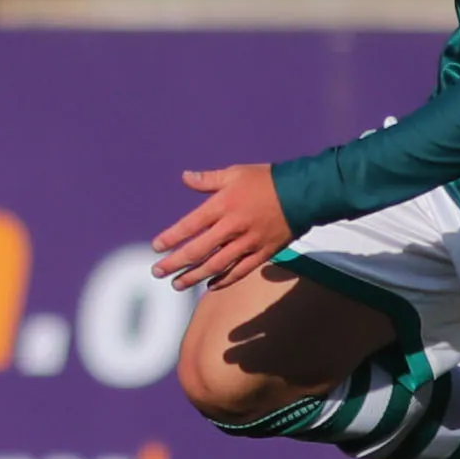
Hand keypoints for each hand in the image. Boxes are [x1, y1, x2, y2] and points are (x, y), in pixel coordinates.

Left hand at [153, 164, 290, 290]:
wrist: (303, 194)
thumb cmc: (266, 180)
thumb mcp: (235, 173)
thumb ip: (208, 179)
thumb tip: (184, 177)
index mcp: (222, 205)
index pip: (189, 225)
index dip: (171, 238)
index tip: (156, 247)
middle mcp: (232, 227)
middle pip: (198, 250)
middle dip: (175, 263)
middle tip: (157, 272)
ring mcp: (247, 243)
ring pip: (215, 265)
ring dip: (194, 276)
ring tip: (177, 284)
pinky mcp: (262, 253)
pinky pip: (239, 271)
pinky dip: (223, 280)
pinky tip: (210, 285)